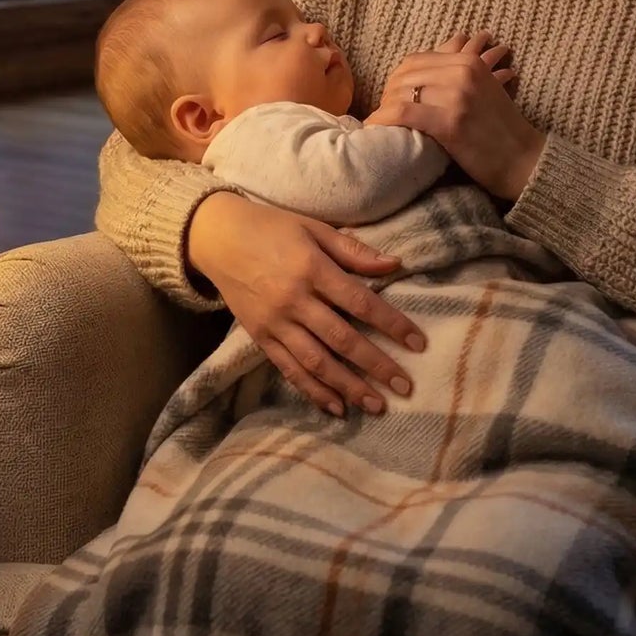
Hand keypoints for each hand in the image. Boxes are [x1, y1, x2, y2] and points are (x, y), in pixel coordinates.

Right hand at [187, 192, 425, 417]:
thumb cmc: (271, 228)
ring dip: (348, 386)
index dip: (392, 324)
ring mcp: (275, 323)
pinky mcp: (260, 337)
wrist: (217, 238)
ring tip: (376, 405)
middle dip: (376, 365)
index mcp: (312, 268)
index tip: (418, 344)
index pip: (360, 302)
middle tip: (406, 386)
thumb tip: (395, 264)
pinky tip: (336, 407)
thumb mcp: (313, 228)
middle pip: (342, 339)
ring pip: (316, 362)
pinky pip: (289, 369)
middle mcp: (294, 300)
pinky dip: (312, 390)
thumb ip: (353, 250)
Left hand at [370, 30, 545, 200]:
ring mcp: (456, 96)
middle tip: (384, 111)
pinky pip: (402, 113)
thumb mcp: (484, 89)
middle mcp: (462, 72)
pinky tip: (375, 128)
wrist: (524, 161)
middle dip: (389, 93)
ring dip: (384, 107)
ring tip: (380, 121)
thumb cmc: (501, 130)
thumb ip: (457, 74)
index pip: (417, 60)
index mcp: (469, 62)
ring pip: (401, 92)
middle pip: (406, 75)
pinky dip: (383, 119)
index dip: (399, 77)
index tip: (392, 94)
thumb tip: (430, 68)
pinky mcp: (450, 122)